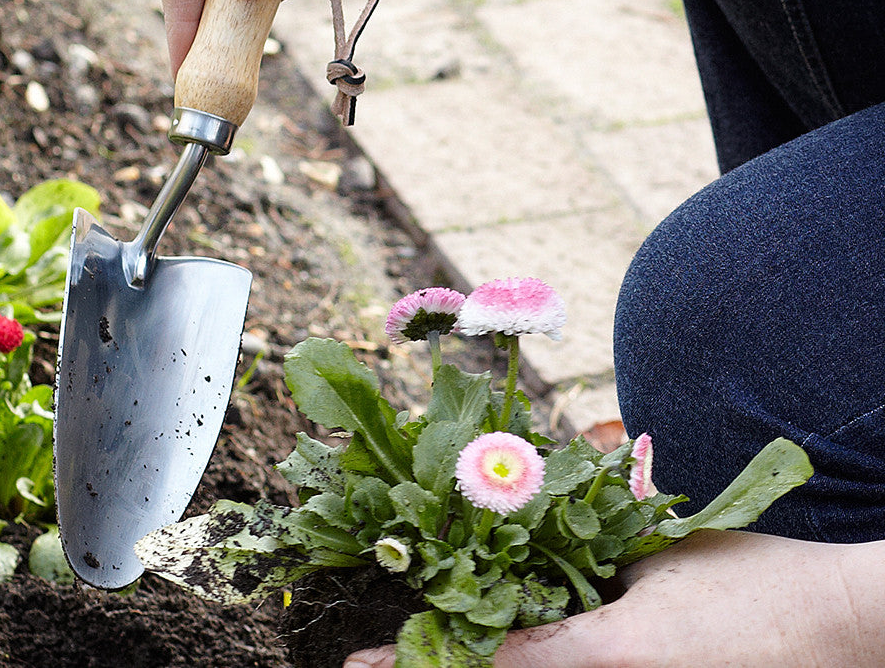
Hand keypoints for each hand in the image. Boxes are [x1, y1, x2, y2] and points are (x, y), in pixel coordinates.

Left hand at [342, 530, 884, 666]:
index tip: (354, 664)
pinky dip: (539, 666)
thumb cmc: (760, 583)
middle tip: (384, 659)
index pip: (484, 661)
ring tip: (436, 650)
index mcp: (600, 655)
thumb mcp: (657, 555)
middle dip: (440, 667)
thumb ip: (581, 550)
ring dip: (490, 662)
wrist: (852, 628)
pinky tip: (511, 651)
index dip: (411, 663)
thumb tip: (512, 534)